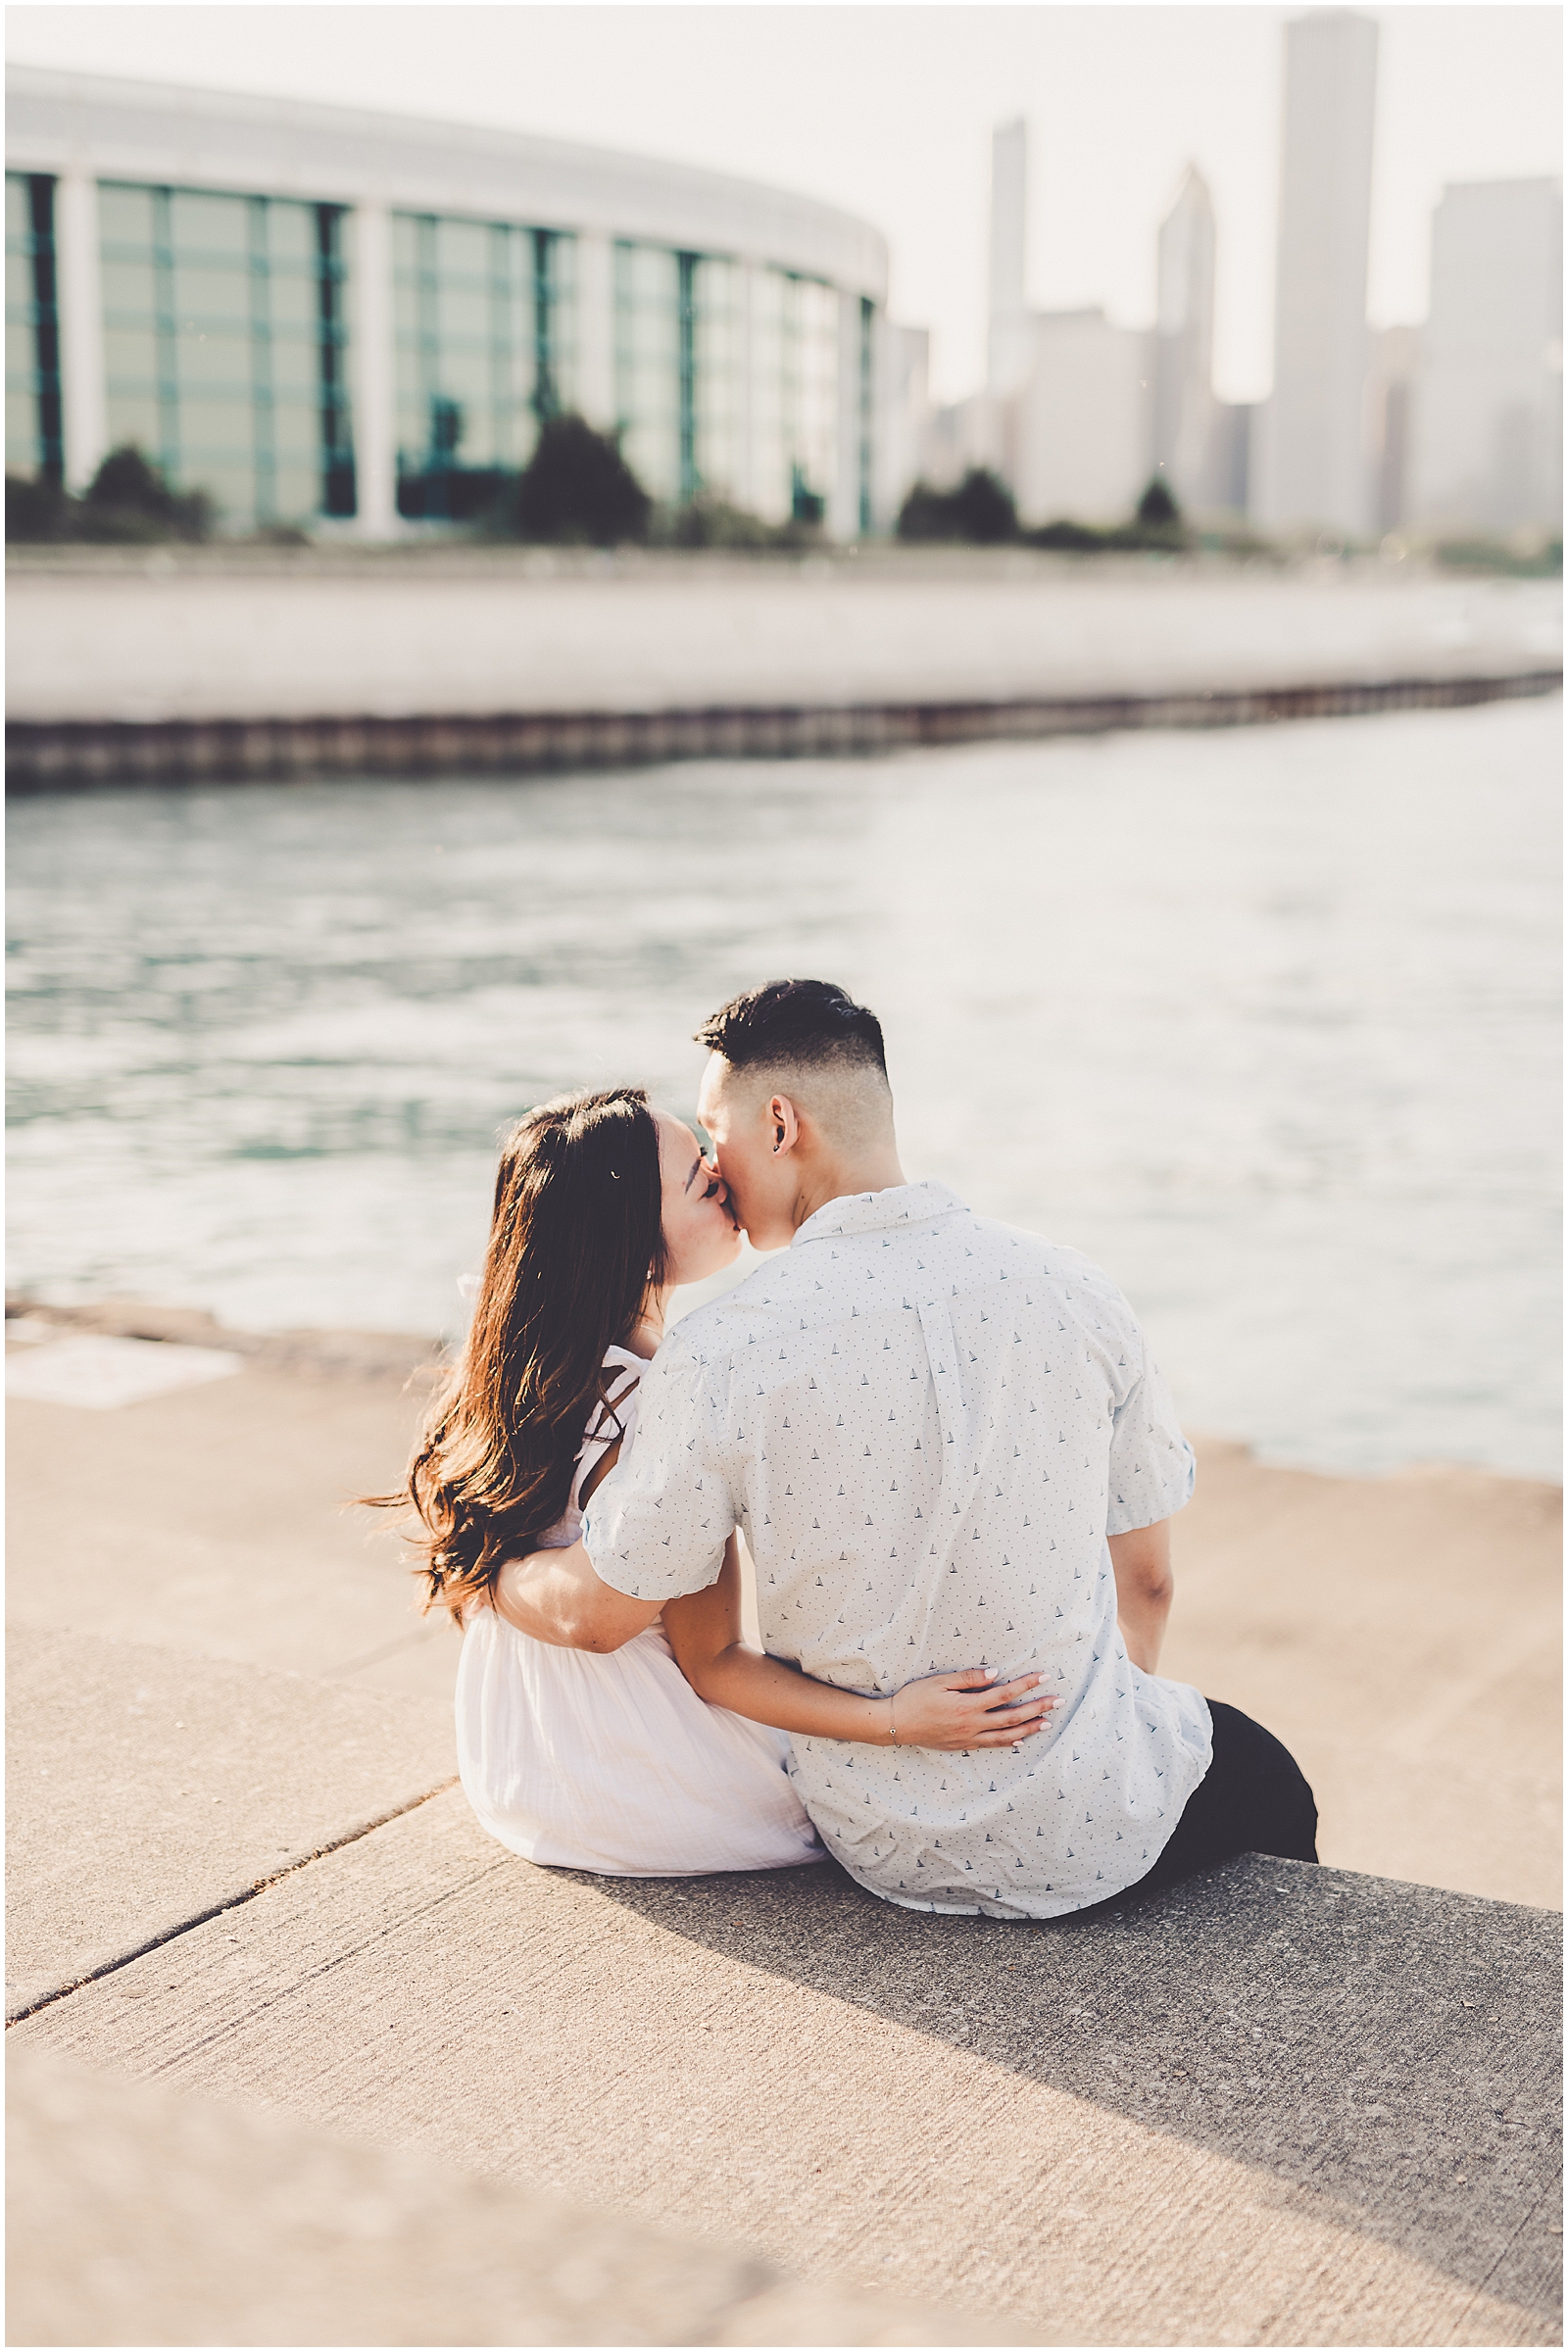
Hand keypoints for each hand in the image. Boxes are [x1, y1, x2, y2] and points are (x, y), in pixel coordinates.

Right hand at [887, 1668, 1053, 1750]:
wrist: (896, 1724)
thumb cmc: (915, 1698)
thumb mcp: (939, 1681)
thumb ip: (968, 1678)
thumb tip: (995, 1674)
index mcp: (967, 1706)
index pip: (1004, 1693)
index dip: (1025, 1685)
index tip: (1043, 1677)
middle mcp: (972, 1725)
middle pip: (1012, 1717)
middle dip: (1037, 1708)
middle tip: (1058, 1701)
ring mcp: (969, 1738)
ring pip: (1006, 1736)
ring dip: (1029, 1728)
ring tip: (1047, 1723)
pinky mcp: (963, 1746)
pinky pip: (991, 1746)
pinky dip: (1008, 1743)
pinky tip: (1019, 1740)